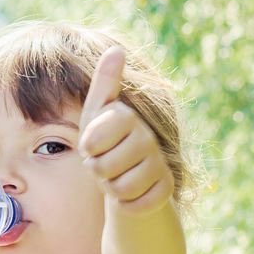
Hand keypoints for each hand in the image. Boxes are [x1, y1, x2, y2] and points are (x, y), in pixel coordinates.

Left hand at [78, 46, 173, 215]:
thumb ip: (103, 84)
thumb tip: (116, 49)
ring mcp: (158, 163)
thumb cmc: (104, 143)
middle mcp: (146, 136)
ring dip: (112, 188)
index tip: (91, 145)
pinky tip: (132, 193)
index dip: (88, 148)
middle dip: (97, 171)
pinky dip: (128, 204)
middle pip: (103, 167)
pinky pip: (137, 203)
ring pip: (120, 188)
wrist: (128, 178)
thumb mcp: (95, 115)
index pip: (92, 139)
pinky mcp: (165, 188)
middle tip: (104, 164)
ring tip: (117, 176)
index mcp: (126, 116)